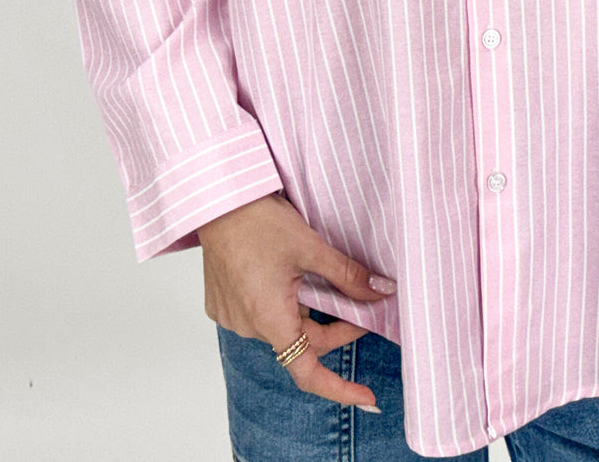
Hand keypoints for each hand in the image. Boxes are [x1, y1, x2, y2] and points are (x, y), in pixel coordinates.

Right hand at [198, 192, 395, 408]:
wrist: (218, 201)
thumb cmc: (259, 222)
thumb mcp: (312, 247)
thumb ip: (348, 275)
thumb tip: (381, 291)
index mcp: (270, 319)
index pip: (308, 372)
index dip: (339, 388)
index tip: (367, 397)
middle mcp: (248, 326)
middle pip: (303, 342)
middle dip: (336, 328)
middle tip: (362, 305)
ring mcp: (232, 316)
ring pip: (282, 326)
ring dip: (307, 312)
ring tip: (324, 282)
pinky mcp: (223, 303)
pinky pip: (259, 314)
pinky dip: (281, 303)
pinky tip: (289, 277)